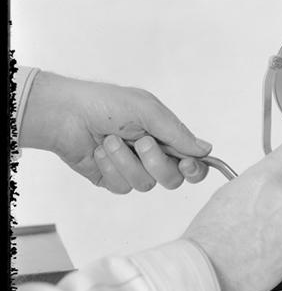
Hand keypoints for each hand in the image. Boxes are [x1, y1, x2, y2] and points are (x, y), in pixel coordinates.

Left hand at [19, 71, 212, 192]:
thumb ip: (178, 133)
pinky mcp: (112, 179)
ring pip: (146, 184)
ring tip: (110, 140)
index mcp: (166, 135)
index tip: (187, 165)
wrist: (66, 114)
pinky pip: (122, 186)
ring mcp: (133, 168)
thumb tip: (206, 149)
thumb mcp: (148, 111)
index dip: (195, 169)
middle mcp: (153, 154)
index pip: (193, 161)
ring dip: (126, 161)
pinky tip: (99, 151)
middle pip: (173, 179)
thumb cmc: (106, 104)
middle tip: (141, 142)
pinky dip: (110, 167)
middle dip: (156, 163)